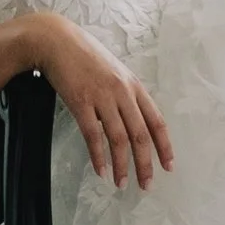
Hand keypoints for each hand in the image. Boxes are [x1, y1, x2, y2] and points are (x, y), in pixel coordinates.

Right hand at [32, 17, 174, 188]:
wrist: (56, 40)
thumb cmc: (84, 55)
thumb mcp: (114, 71)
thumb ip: (125, 93)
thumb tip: (133, 119)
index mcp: (133, 85)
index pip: (156, 120)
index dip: (164, 146)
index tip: (168, 166)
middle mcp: (122, 92)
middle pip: (140, 134)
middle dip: (146, 163)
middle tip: (146, 184)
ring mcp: (102, 97)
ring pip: (119, 139)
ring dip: (122, 165)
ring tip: (121, 183)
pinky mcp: (81, 102)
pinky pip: (93, 135)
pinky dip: (98, 156)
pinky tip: (101, 170)